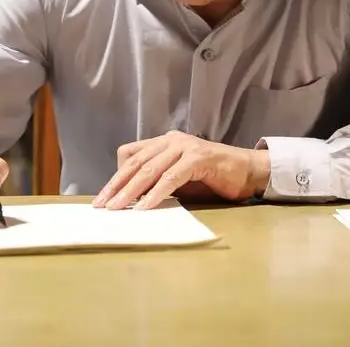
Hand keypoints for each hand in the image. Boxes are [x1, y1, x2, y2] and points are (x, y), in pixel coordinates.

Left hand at [92, 131, 269, 209]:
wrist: (247, 171)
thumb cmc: (212, 178)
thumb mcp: (179, 179)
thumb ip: (158, 182)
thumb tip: (131, 201)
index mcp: (164, 142)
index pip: (130, 154)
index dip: (116, 176)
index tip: (105, 198)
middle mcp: (171, 140)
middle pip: (135, 162)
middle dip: (116, 185)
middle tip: (102, 205)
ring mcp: (185, 147)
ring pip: (150, 169)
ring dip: (130, 191)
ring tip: (117, 208)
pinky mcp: (198, 158)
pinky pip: (171, 178)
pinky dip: (156, 194)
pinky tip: (145, 208)